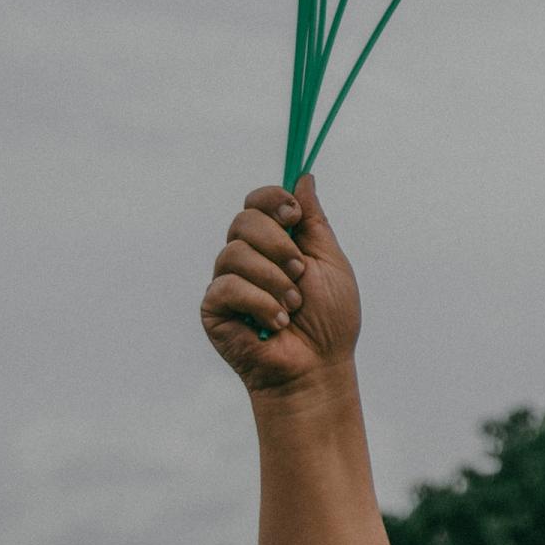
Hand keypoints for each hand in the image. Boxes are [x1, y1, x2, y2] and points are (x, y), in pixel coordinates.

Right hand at [200, 175, 360, 391]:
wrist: (318, 366)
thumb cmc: (330, 321)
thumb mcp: (330, 262)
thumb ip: (314, 221)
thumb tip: (304, 178)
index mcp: (275, 243)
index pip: (257, 203)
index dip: (272, 201)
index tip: (294, 216)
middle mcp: (247, 258)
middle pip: (243, 221)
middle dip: (279, 245)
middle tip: (301, 273)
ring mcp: (227, 282)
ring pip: (235, 252)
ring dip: (274, 280)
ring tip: (293, 306)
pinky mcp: (213, 308)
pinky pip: (227, 286)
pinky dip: (260, 303)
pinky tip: (276, 323)